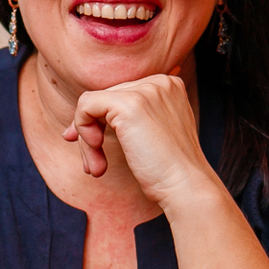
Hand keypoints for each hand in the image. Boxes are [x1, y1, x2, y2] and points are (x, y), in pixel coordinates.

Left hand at [62, 72, 219, 208]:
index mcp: (168, 86)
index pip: (121, 94)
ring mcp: (145, 90)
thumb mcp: (154, 134)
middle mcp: (159, 82)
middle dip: (91, 134)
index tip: (92, 145)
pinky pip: (86, 105)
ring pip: (93, 104)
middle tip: (94, 166)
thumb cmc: (169, 170)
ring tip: (96, 168)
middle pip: (106, 99)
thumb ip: (133, 118)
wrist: (185, 186)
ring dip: (87, 140)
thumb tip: (88, 116)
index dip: (101, 120)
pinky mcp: (129, 104)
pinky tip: (97, 153)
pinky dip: (82, 129)